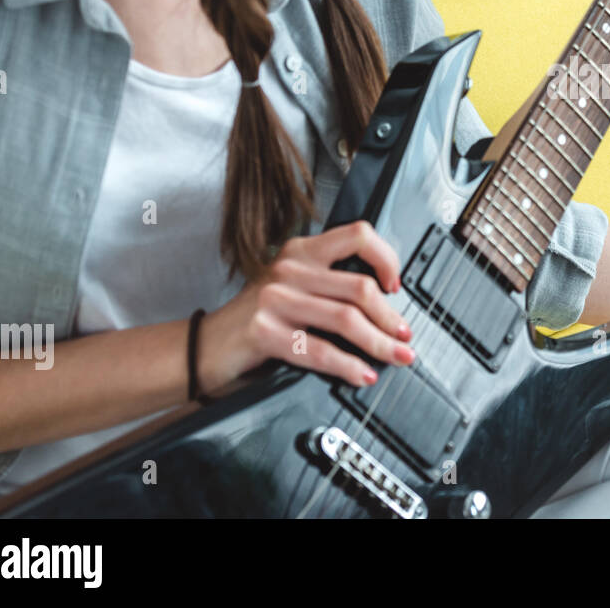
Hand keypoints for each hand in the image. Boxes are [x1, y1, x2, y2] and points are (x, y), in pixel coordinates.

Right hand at [197, 221, 413, 392]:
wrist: (204, 347)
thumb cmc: (257, 320)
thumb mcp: (293, 289)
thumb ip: (330, 286)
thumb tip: (385, 307)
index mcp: (301, 251)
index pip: (357, 235)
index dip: (385, 258)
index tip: (395, 285)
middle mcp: (289, 268)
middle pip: (359, 287)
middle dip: (390, 317)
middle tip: (405, 335)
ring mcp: (275, 299)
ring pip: (346, 319)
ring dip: (379, 343)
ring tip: (397, 356)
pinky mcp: (264, 331)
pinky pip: (319, 350)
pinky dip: (348, 366)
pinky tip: (362, 374)